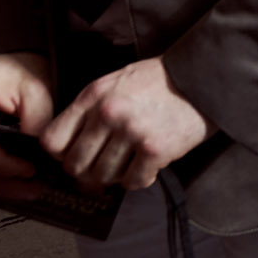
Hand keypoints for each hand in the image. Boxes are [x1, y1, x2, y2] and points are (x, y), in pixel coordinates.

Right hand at [0, 52, 53, 199]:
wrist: (1, 69)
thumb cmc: (16, 73)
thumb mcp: (34, 89)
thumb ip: (37, 121)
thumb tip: (40, 155)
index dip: (1, 163)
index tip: (29, 170)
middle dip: (3, 181)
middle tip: (35, 187)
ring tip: (32, 189)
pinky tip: (16, 183)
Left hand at [40, 58, 213, 191]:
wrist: (205, 75)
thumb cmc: (161, 80)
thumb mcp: (117, 82)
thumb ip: (90, 109)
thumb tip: (70, 148)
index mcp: (94, 96)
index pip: (53, 141)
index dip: (62, 154)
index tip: (76, 154)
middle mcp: (108, 113)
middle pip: (75, 165)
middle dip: (88, 171)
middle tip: (105, 166)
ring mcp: (132, 131)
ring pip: (103, 177)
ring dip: (116, 175)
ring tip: (131, 162)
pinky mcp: (156, 148)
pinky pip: (133, 181)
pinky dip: (140, 178)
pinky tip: (150, 165)